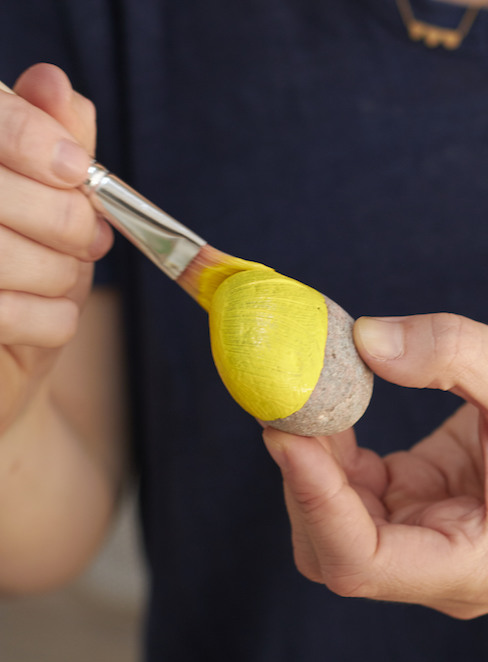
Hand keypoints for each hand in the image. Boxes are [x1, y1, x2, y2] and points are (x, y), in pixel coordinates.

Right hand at [0, 64, 111, 431]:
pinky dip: (51, 322)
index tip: (76, 170)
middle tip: (89, 241)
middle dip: (67, 221)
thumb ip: (52, 137)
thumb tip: (53, 83)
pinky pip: (14, 315)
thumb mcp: (51, 199)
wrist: (4, 363)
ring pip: (8, 256)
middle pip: (3, 190)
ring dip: (61, 276)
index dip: (35, 139)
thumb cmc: (27, 270)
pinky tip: (42, 318)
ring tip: (60, 280)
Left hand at [263, 313, 487, 617]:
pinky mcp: (432, 505)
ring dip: (316, 460)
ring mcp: (438, 539)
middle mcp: (450, 567)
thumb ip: (446, 352)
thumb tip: (361, 338)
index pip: (362, 558)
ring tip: (315, 389)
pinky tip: (343, 399)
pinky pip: (363, 490)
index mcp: (477, 563)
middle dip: (304, 478)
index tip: (287, 425)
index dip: (313, 497)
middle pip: (336, 548)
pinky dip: (340, 448)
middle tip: (289, 398)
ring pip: (338, 521)